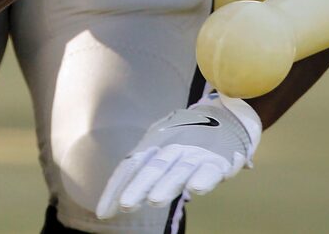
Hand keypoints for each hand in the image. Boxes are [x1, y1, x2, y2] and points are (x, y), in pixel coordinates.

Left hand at [96, 92, 261, 218]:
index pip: (130, 166)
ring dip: (167, 184)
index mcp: (153, 143)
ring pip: (179, 170)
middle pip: (152, 168)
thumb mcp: (159, 145)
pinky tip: (195, 187)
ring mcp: (195, 152)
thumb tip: (117, 196)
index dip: (116, 188)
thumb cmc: (184, 137)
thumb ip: (141, 168)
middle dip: (138, 187)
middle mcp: (171, 147)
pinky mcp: (219, 160)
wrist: (224, 115)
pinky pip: (210, 169)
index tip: (103, 212)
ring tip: (155, 200)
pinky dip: (203, 178)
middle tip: (125, 205)